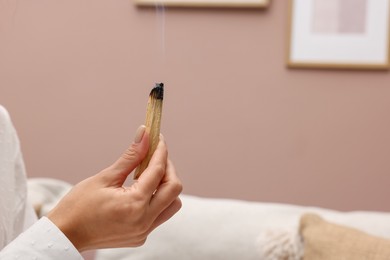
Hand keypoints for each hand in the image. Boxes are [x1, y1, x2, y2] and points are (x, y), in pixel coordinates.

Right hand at [47, 125, 182, 250]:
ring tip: (148, 173)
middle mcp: (144, 221)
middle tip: (155, 155)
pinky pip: (160, 214)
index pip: (158, 172)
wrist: (65, 235)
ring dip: (166, 185)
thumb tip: (144, 134)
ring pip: (172, 204)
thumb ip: (130, 157)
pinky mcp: (141, 236)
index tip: (158, 138)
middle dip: (168, 168)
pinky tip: (142, 189)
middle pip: (174, 189)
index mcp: (134, 204)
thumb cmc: (78, 206)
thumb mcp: (104, 178)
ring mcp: (144, 231)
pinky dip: (157, 198)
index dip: (160, 151)